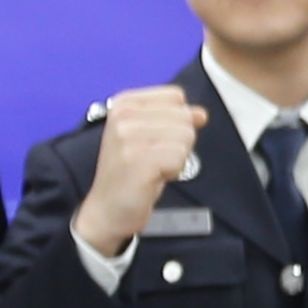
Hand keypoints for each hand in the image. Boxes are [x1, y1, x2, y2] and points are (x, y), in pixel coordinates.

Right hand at [71, 87, 208, 256]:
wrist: (106, 210)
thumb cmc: (129, 175)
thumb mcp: (149, 137)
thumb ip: (174, 120)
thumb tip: (201, 114)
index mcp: (124, 103)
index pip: (176, 97)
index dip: (177, 121)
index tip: (155, 141)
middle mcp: (123, 115)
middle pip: (184, 117)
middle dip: (178, 143)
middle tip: (153, 160)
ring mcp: (128, 136)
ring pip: (185, 136)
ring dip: (176, 158)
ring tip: (152, 169)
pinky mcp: (138, 158)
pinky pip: (180, 157)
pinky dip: (173, 171)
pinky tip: (153, 178)